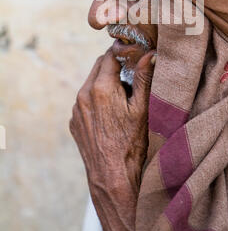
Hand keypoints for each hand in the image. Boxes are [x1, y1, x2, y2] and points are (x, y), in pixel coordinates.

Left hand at [69, 48, 155, 230]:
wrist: (113, 177)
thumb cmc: (133, 143)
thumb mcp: (143, 108)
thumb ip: (144, 77)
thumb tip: (150, 54)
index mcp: (100, 88)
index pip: (109, 55)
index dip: (122, 52)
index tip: (133, 54)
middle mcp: (83, 95)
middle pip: (98, 66)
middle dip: (114, 65)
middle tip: (131, 74)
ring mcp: (76, 109)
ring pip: (91, 83)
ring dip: (104, 82)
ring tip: (123, 96)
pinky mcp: (74, 121)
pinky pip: (85, 100)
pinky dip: (96, 98)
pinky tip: (111, 113)